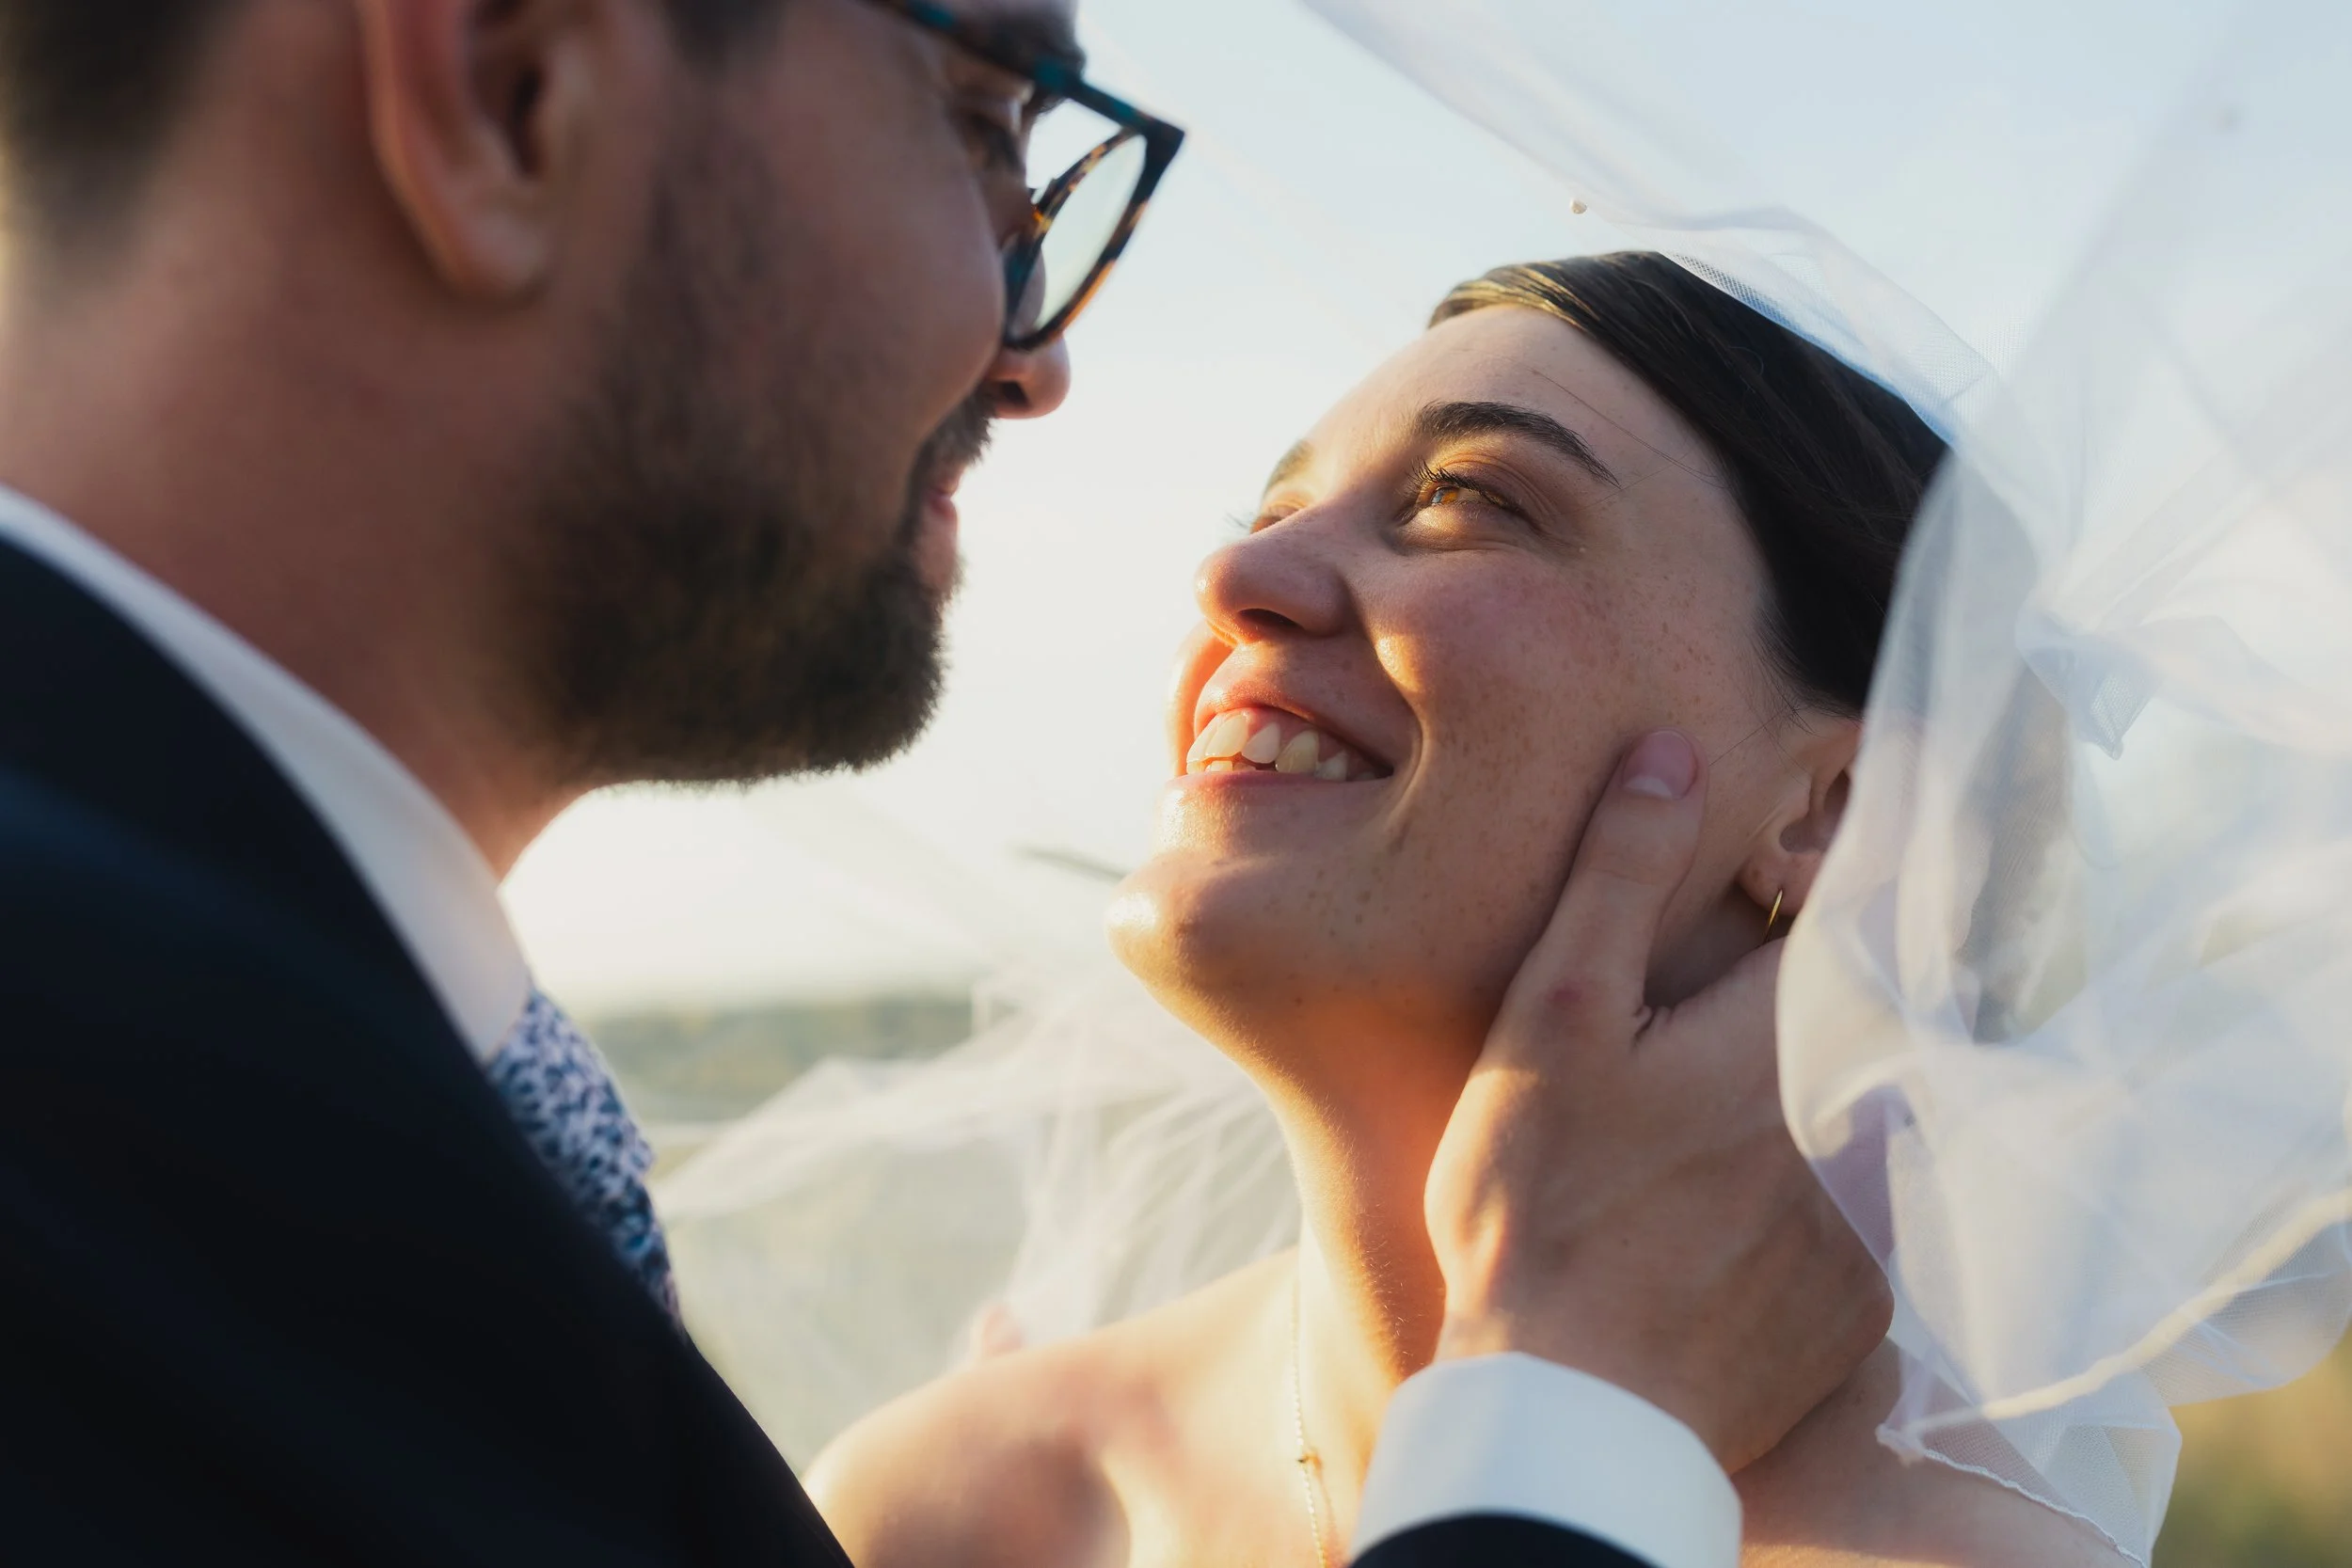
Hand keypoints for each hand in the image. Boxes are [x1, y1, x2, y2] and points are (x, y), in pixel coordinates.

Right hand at [1423, 729, 1890, 1471]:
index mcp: (1785, 1033)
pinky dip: (1795, 1207)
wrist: (1569, 1413)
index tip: (1782, 866)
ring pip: (1850, 1118)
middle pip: (1847, 1018)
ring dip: (1793, 1107)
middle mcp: (1855, 1117)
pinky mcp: (1861, 1306)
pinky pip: (1848, 1221)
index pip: (1844, 914)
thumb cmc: (1539, 1210)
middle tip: (1696, 1028)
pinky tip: (1710, 1232)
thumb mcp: (1553, 1022)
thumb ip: (1620, 879)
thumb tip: (1673, 753)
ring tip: (1691, 1143)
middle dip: (1787, 1002)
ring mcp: (1868, 1221)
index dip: (1811, 881)